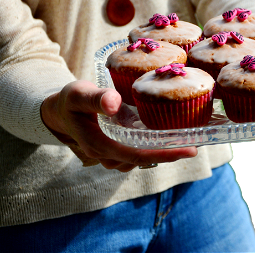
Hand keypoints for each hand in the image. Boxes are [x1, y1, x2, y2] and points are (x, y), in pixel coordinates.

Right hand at [40, 80, 197, 171]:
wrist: (61, 111)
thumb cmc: (70, 101)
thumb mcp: (78, 94)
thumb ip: (95, 99)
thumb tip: (113, 104)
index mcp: (99, 145)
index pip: (137, 155)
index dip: (164, 154)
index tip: (189, 151)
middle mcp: (107, 156)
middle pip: (144, 160)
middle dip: (170, 154)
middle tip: (194, 145)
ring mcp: (112, 156)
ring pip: (142, 159)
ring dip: (162, 152)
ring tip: (185, 140)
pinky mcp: (118, 150)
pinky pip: (139, 153)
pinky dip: (154, 147)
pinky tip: (168, 137)